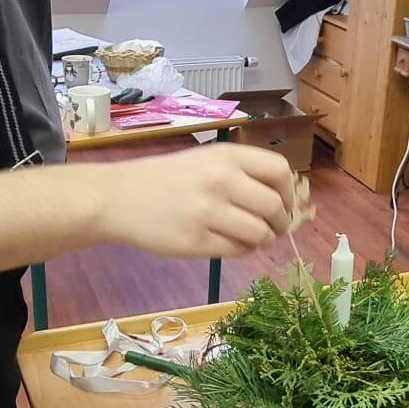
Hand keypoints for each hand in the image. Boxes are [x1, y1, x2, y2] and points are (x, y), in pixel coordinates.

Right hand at [107, 143, 297, 259]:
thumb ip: (241, 173)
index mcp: (226, 156)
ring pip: (259, 234)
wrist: (119, 197)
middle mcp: (221, 181)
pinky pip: (237, 251)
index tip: (284, 204)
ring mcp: (208, 212)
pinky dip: (242, 251)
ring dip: (263, 240)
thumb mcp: (205, 160)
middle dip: (280, 223)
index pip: (280, 172)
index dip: (289, 193)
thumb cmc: (165, 178)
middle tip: (272, 229)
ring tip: (252, 239)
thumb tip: (281, 199)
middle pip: (274, 207)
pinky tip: (231, 244)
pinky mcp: (196, 242)